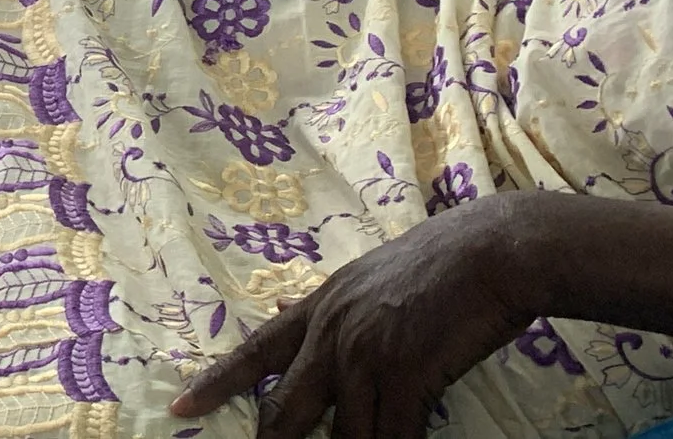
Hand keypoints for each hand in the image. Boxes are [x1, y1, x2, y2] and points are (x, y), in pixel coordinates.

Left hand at [172, 197, 537, 438]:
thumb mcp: (365, 280)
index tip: (182, 406)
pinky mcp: (406, 374)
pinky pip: (393, 436)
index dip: (217, 383)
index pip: (255, 352)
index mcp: (318, 308)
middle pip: (285, 408)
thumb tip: (292, 323)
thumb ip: (332, 311)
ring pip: (343, 436)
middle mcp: (331, 334)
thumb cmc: (437, 264)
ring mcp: (365, 355)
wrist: (489, 251)